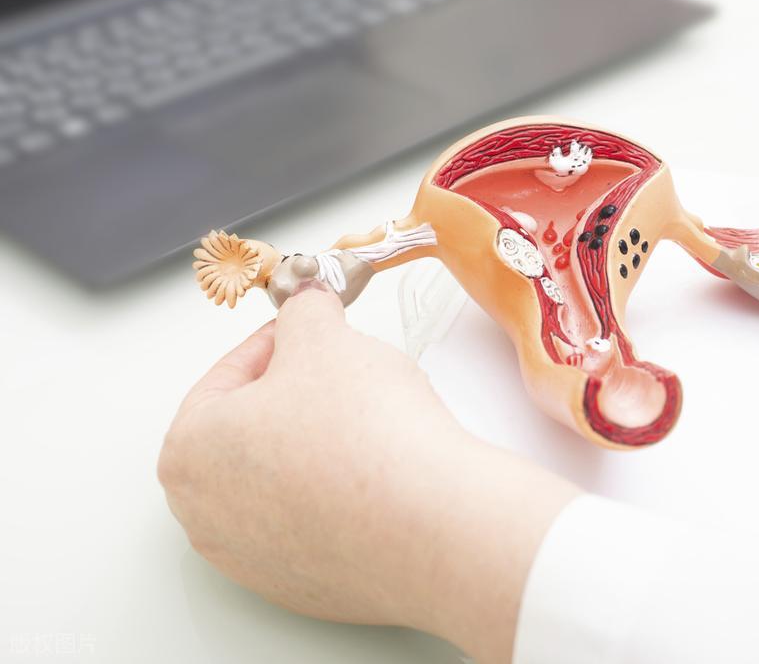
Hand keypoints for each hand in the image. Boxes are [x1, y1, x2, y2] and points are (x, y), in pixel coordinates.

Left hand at [158, 284, 579, 663]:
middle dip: (293, 397)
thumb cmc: (367, 440)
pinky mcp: (302, 587)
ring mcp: (251, 560)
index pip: (228, 374)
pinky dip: (339, 494)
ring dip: (316, 447)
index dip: (278, 341)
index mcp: (189, 451)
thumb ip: (304, 310)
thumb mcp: (326, 335)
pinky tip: (379, 473)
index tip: (310, 330)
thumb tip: (307, 308)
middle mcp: (205, 516)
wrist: (433, 526)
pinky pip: (314, 521)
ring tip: (368, 425)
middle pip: (248, 431)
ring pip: (280, 479)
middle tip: (340, 374)